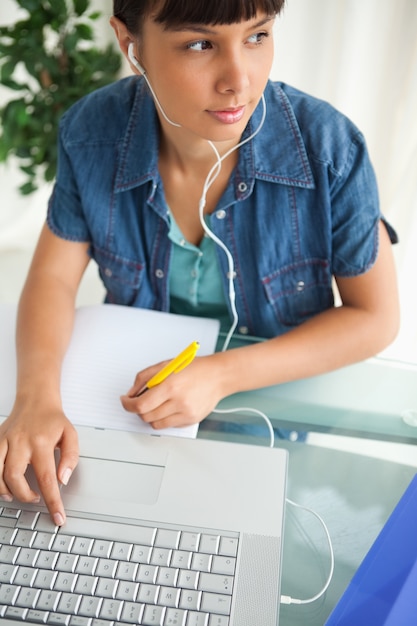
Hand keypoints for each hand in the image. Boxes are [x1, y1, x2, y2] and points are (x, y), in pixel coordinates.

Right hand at [0, 402, 78, 525]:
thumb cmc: (53, 420)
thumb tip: (62, 479)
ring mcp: (5, 441)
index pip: (47, 478)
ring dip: (4, 490)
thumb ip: (70, 458)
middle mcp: (21, 442)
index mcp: (42, 442)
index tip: (57, 517)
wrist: (36, 400)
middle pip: (15, 477)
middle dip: (24, 495)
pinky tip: (2, 484)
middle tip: (35, 498)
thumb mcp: (71, 435)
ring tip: (16, 495)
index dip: (52, 501)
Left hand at [120, 355, 223, 428]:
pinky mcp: (191, 420)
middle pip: (146, 416)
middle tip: (139, 402)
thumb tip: (131, 393)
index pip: (141, 405)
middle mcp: (178, 401)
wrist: (218, 376)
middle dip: (138, 410)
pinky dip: (164, 418)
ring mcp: (185, 413)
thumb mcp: (165, 365)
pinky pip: (168, 426)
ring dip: (150, 415)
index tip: (126, 401)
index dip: (128, 405)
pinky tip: (169, 407)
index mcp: (170, 386)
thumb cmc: (194, 368)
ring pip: (156, 424)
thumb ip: (144, 378)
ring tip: (155, 404)